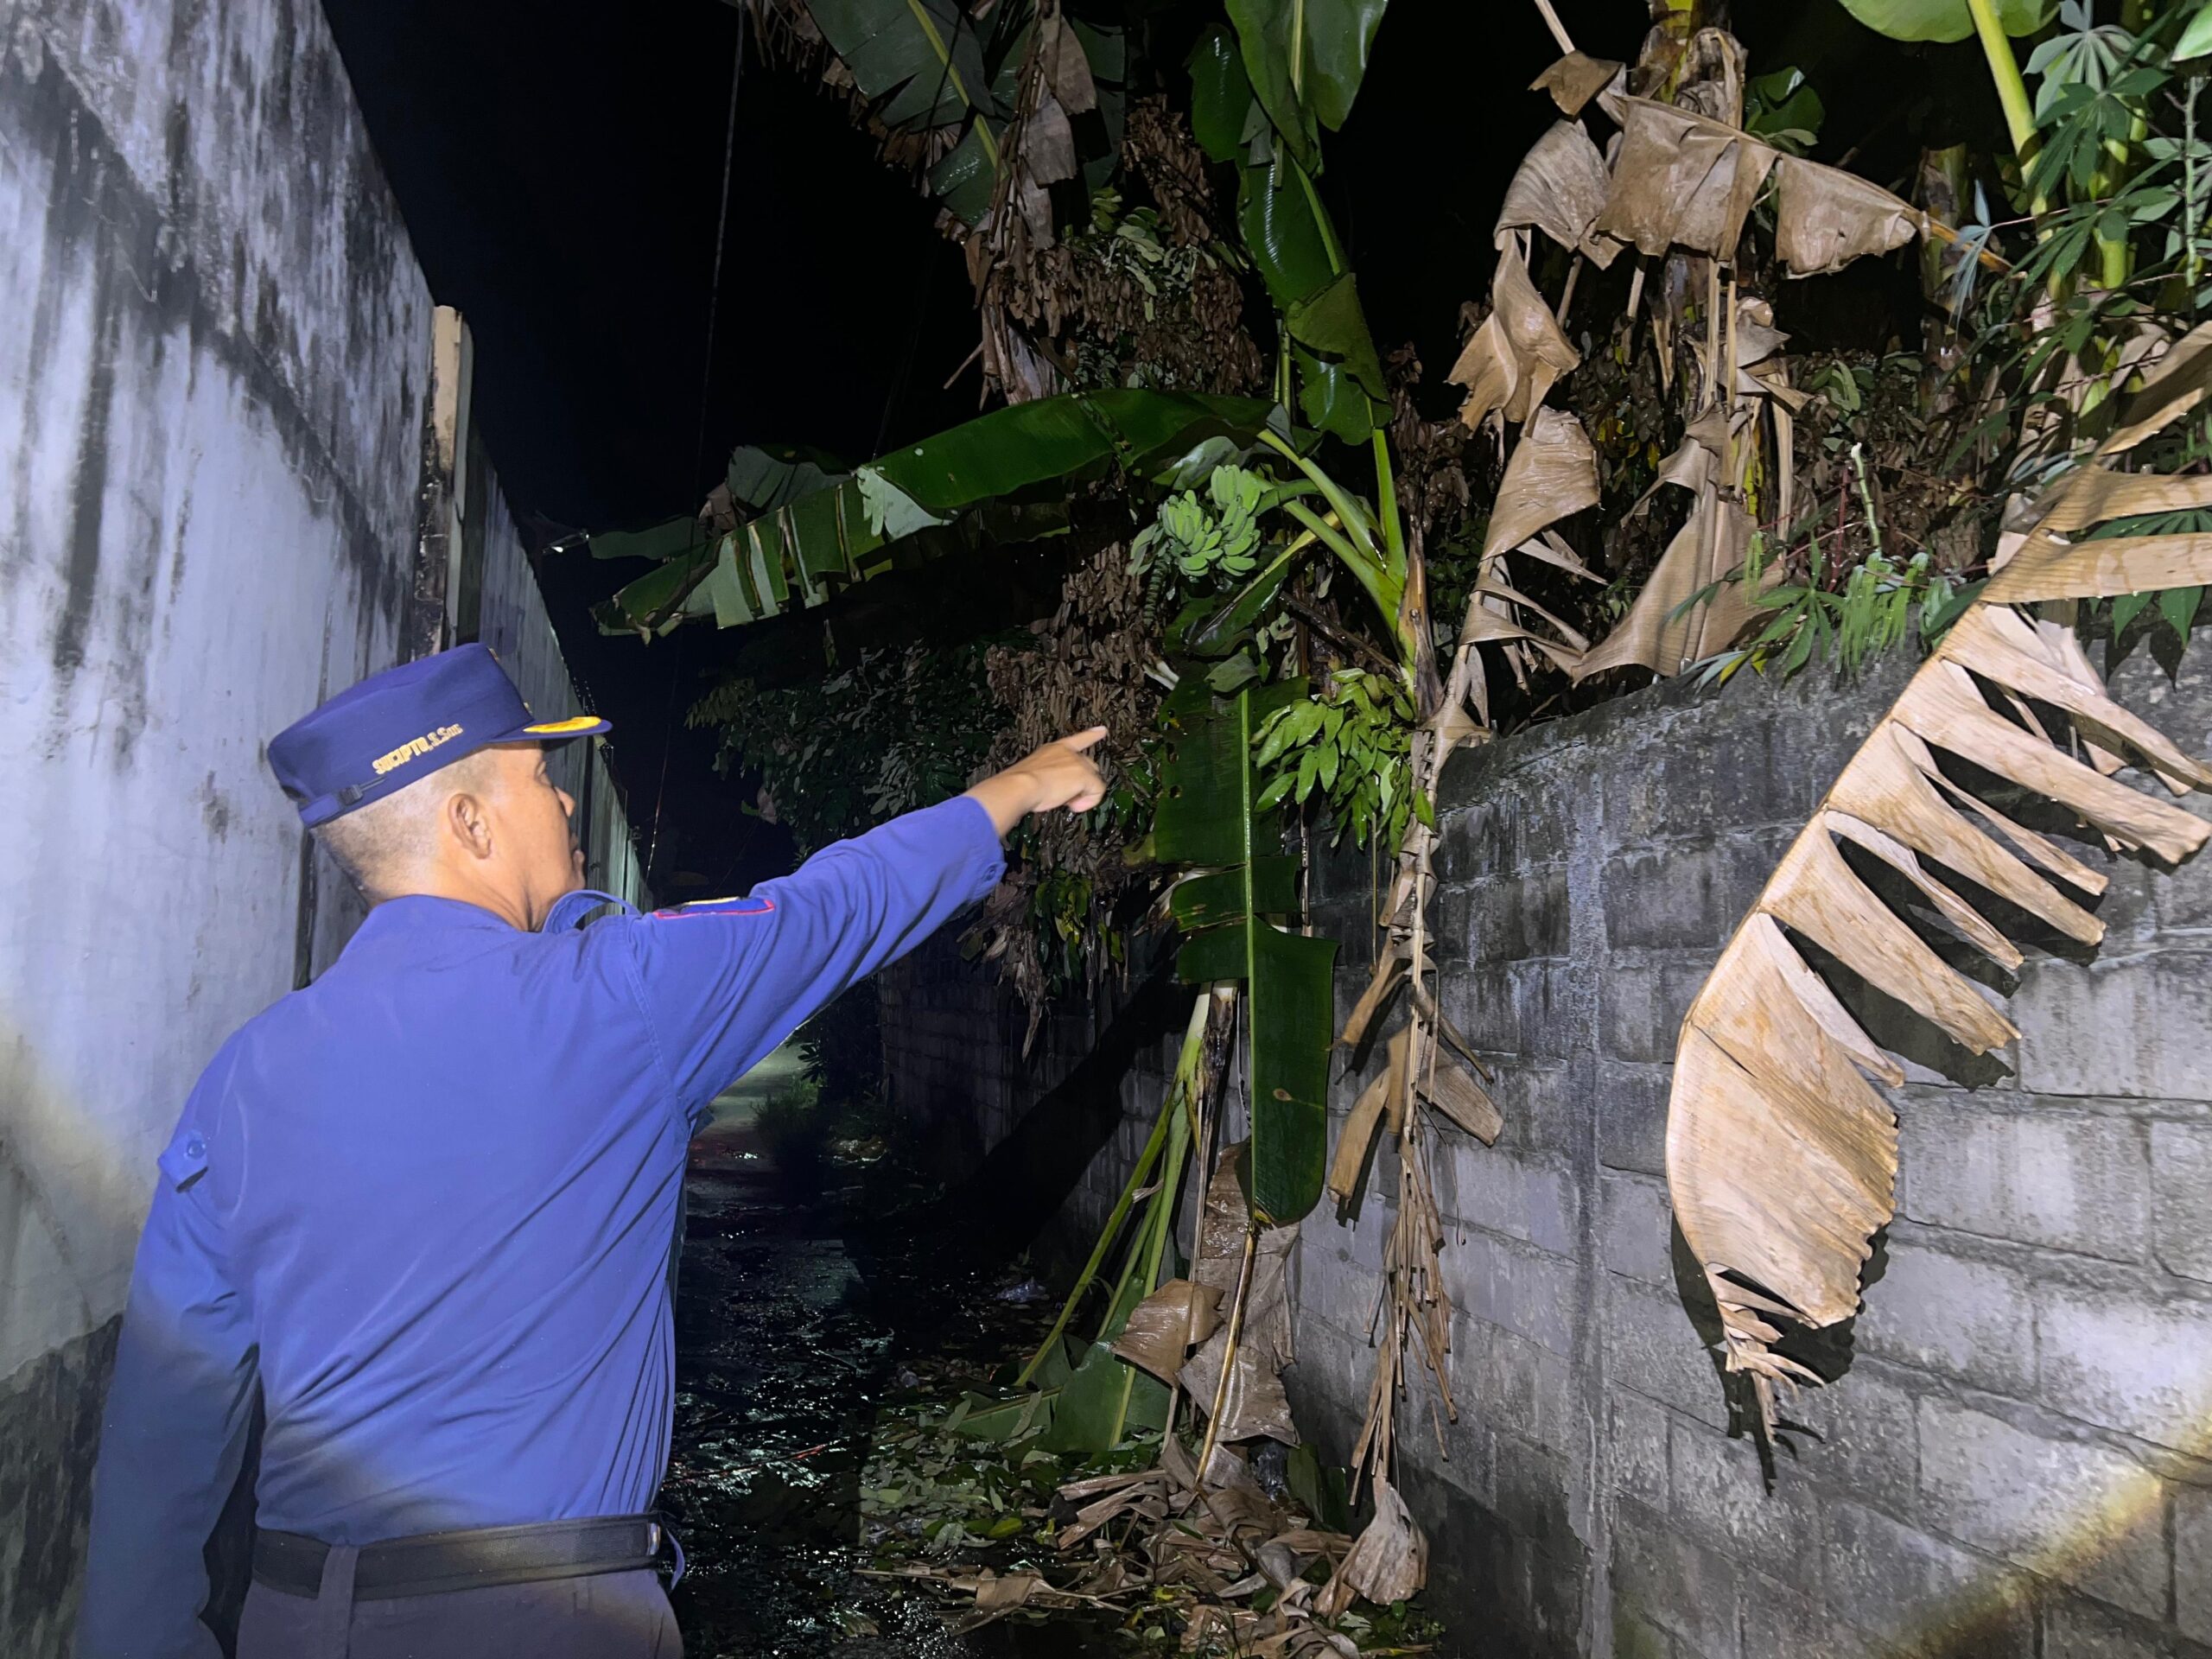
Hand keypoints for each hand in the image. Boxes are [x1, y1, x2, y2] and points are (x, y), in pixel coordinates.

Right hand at [964, 728, 1108, 837]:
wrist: (1020, 785)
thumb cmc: (1019, 783)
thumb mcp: (1033, 774)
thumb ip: (1046, 777)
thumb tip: (1052, 791)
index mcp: (1054, 749)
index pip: (1076, 740)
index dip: (1091, 735)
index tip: (1103, 730)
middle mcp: (1068, 753)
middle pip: (1089, 766)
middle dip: (1083, 782)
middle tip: (1066, 797)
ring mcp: (1078, 763)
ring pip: (1093, 781)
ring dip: (1083, 794)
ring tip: (1067, 802)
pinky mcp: (1085, 776)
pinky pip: (1096, 792)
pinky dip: (1088, 802)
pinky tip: (1073, 806)